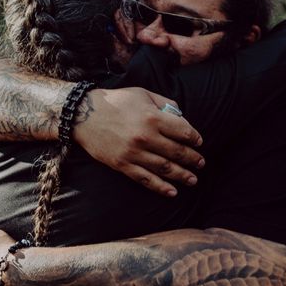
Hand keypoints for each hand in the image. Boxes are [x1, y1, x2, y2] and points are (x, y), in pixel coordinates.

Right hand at [74, 87, 204, 196]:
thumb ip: (165, 103)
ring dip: (182, 175)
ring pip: (165, 168)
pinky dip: (161, 187)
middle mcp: (145, 137)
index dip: (194, 138)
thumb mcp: (143, 94)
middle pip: (177, 152)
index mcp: (153, 117)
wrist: (84, 114)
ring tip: (193, 179)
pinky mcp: (122, 164)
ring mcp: (134, 153)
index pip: (183, 131)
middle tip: (201, 163)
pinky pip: (145, 179)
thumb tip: (182, 116)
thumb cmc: (116, 101)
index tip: (199, 142)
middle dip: (192, 159)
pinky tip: (173, 192)